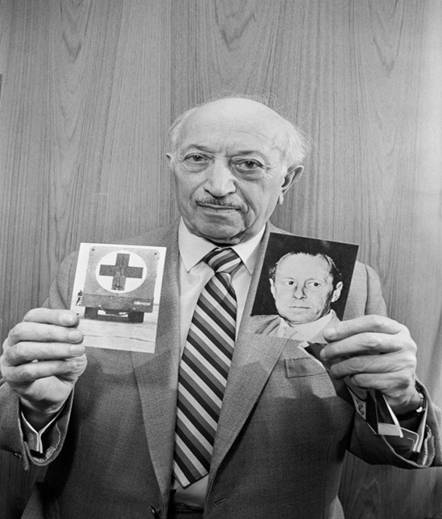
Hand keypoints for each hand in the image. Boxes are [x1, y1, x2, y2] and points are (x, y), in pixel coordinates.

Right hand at [0, 308, 86, 426]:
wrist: (55, 390)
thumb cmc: (61, 362)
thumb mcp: (71, 345)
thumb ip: (71, 332)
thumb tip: (74, 322)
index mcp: (27, 328)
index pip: (34, 316)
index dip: (53, 315)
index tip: (74, 319)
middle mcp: (13, 342)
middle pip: (24, 330)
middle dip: (53, 332)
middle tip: (77, 336)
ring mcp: (10, 361)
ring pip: (24, 350)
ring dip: (54, 349)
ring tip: (76, 351)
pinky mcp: (13, 378)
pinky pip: (29, 371)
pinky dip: (53, 367)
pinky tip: (70, 365)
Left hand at [320, 315, 419, 411]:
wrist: (402, 389)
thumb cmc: (382, 361)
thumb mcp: (374, 343)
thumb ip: (356, 335)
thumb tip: (329, 334)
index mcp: (398, 330)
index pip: (373, 321)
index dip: (348, 326)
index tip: (328, 334)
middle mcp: (405, 345)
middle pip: (368, 341)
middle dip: (341, 347)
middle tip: (326, 353)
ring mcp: (405, 364)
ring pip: (364, 363)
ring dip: (343, 367)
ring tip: (334, 369)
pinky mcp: (399, 383)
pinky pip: (367, 379)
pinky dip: (353, 379)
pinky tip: (351, 378)